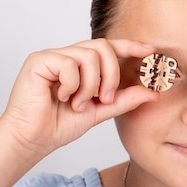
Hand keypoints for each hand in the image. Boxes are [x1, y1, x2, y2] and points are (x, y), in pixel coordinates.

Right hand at [0, 38, 158, 161]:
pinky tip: (61, 97)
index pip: (109, 47)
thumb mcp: (100, 111)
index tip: (150, 50)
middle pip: (103, 47)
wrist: (33, 140)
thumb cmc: (59, 125)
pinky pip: (68, 63)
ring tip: (78, 103)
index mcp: (81, 66)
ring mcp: (52, 56)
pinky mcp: (39, 61)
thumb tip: (152, 92)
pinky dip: (72, 85)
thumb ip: (124, 99)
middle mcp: (67, 56)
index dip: (130, 46)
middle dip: (111, 74)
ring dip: (90, 85)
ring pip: (88, 55)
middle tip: (105, 98)